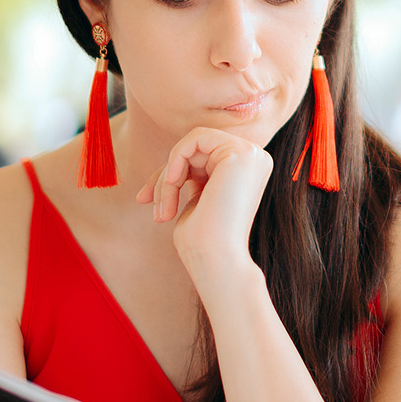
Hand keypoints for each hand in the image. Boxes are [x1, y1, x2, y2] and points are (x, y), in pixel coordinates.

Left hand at [135, 127, 271, 280]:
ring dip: (168, 174)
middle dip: (165, 176)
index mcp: (247, 172)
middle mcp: (255, 160)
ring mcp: (252, 154)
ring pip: (192, 143)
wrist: (218, 263)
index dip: (169, 176)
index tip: (145, 200)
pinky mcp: (241, 153)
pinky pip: (195, 138)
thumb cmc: (203, 243)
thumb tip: (172, 163)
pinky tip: (172, 184)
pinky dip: (175, 159)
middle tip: (152, 207)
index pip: (200, 158)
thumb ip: (194, 177)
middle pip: (195, 149)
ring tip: (163, 207)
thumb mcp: (197, 200)